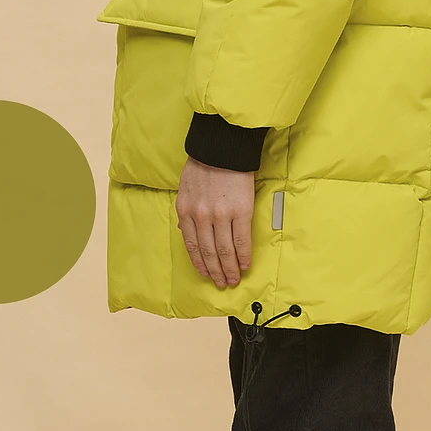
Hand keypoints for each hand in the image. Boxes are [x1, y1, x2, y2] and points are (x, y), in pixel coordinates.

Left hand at [175, 155, 254, 287]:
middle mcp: (201, 216)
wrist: (222, 147)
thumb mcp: (186, 187)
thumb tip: (188, 233)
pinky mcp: (240, 211)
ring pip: (224, 251)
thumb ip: (187, 211)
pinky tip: (245, 264)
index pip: (192, 245)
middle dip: (215, 271)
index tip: (206, 274)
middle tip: (222, 283)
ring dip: (230, 268)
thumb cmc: (204, 164)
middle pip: (208, 252)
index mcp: (186, 210)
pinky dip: (243, 256)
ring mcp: (220, 215)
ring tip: (233, 279)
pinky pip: (241, 241)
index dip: (199, 263)